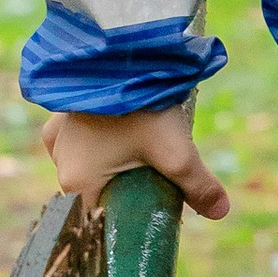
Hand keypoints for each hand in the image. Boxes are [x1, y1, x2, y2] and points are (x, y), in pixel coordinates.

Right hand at [40, 102, 228, 221]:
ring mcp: (56, 141)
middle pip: (97, 194)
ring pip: (85, 168)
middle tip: (155, 179)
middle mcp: (61, 166)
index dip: (128, 219)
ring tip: (139, 154)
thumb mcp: (176, 152)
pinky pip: (73, 144)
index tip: (152, 211)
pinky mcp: (58, 118)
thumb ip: (197, 186)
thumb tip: (221, 212)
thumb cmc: (142, 109)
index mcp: (78, 184)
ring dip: (109, 168)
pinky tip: (113, 139)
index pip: (102, 220)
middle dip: (124, 191)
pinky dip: (92, 146)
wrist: (120, 56)